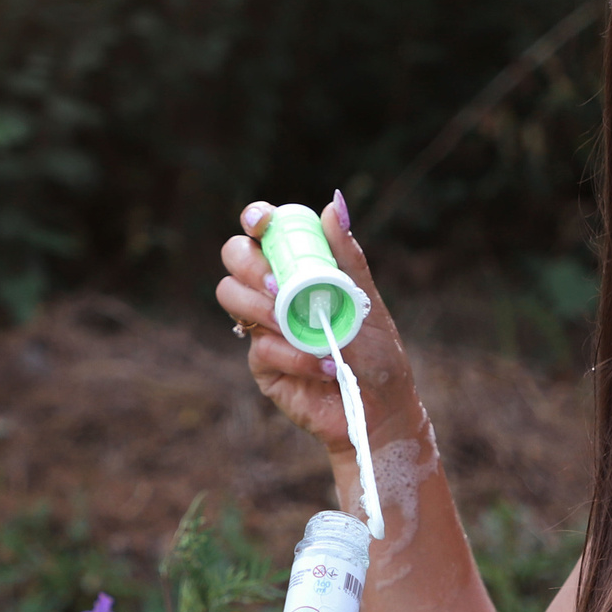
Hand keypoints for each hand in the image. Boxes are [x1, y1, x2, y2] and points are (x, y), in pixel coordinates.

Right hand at [216, 197, 424, 458]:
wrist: (379, 408)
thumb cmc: (377, 353)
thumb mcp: (364, 298)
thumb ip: (345, 254)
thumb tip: (333, 203)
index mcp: (297, 270)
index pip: (263, 233)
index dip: (256, 220)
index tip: (263, 223)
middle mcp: (273, 294)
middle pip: (234, 258)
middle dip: (252, 266)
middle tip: (279, 285)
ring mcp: (263, 329)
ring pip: (232, 297)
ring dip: (267, 309)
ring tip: (302, 325)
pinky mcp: (262, 365)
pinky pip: (260, 347)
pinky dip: (294, 354)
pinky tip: (324, 365)